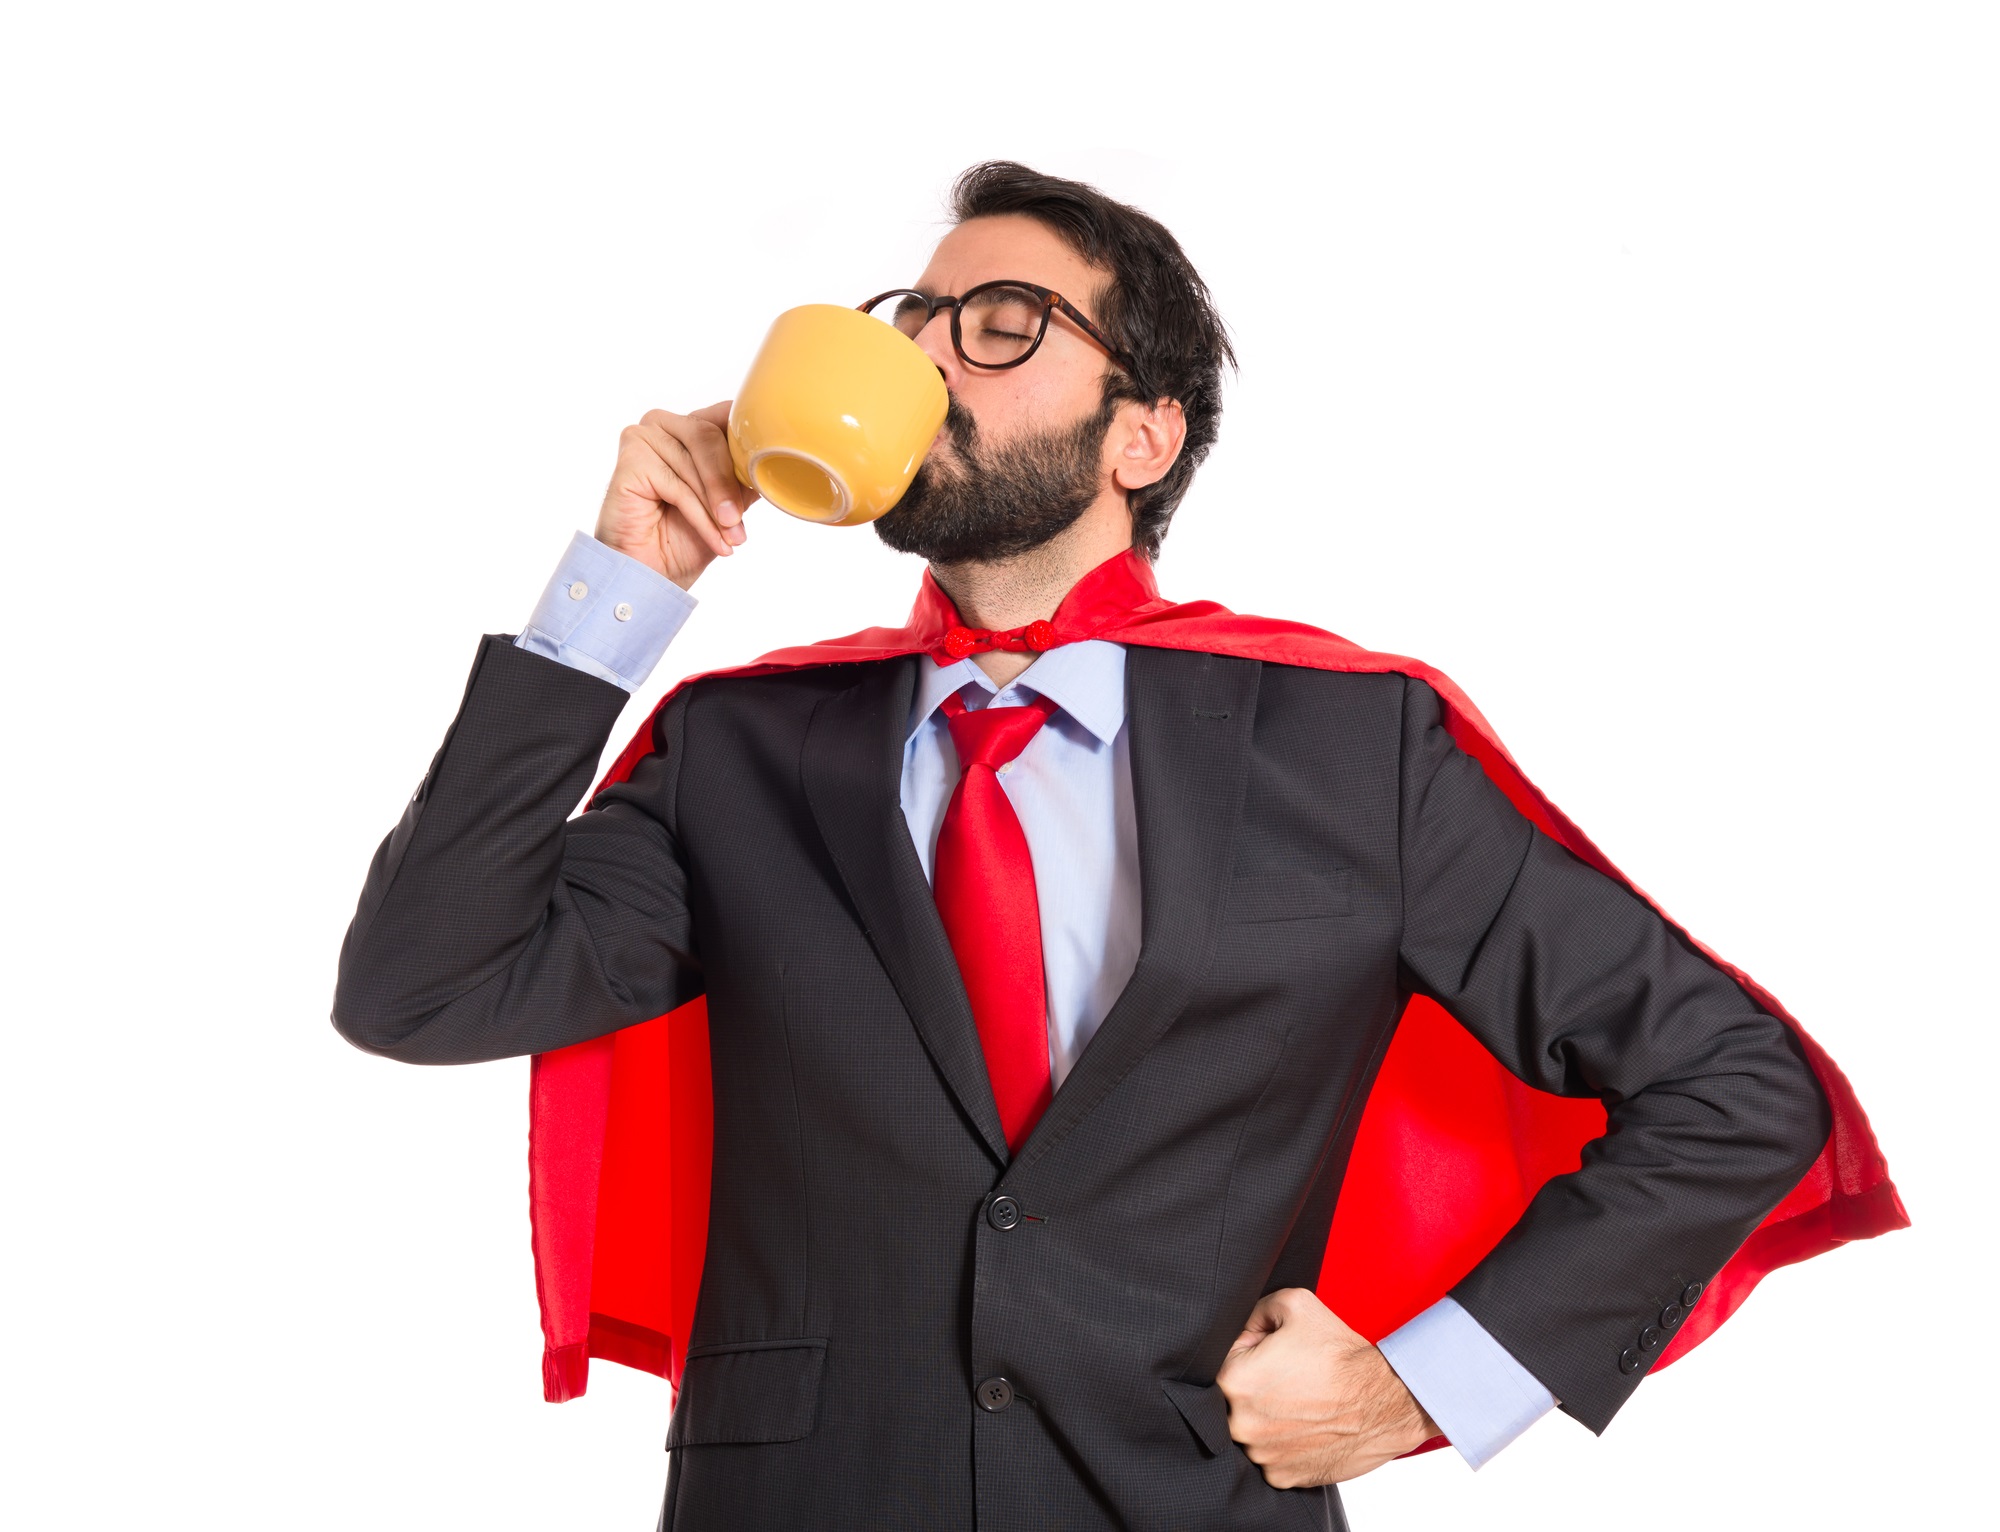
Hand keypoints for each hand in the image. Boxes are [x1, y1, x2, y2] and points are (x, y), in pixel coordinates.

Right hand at [593, 403, 757, 589]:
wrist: (652, 574)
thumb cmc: (685, 538)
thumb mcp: (730, 502)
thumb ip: (745, 475)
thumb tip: (778, 461)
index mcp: (689, 425)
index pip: (727, 414)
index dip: (748, 443)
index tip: (769, 474)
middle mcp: (664, 424)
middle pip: (709, 435)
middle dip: (729, 483)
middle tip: (739, 522)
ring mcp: (643, 437)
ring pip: (695, 462)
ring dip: (716, 507)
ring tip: (730, 538)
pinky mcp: (630, 459)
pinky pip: (677, 484)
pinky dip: (699, 516)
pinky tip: (713, 539)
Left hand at [1215, 1288, 1439, 1487]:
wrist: (1385, 1400)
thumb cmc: (1340, 1354)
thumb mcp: (1294, 1303)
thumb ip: (1255, 1309)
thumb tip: (1240, 1324)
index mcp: (1234, 1380)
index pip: (1224, 1361)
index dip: (1250, 1352)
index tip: (1275, 1355)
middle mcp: (1241, 1424)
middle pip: (1233, 1400)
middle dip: (1256, 1387)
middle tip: (1290, 1380)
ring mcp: (1262, 1455)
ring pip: (1251, 1431)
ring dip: (1269, 1418)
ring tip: (1301, 1404)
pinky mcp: (1283, 1478)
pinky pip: (1271, 1457)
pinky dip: (1285, 1444)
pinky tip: (1306, 1427)